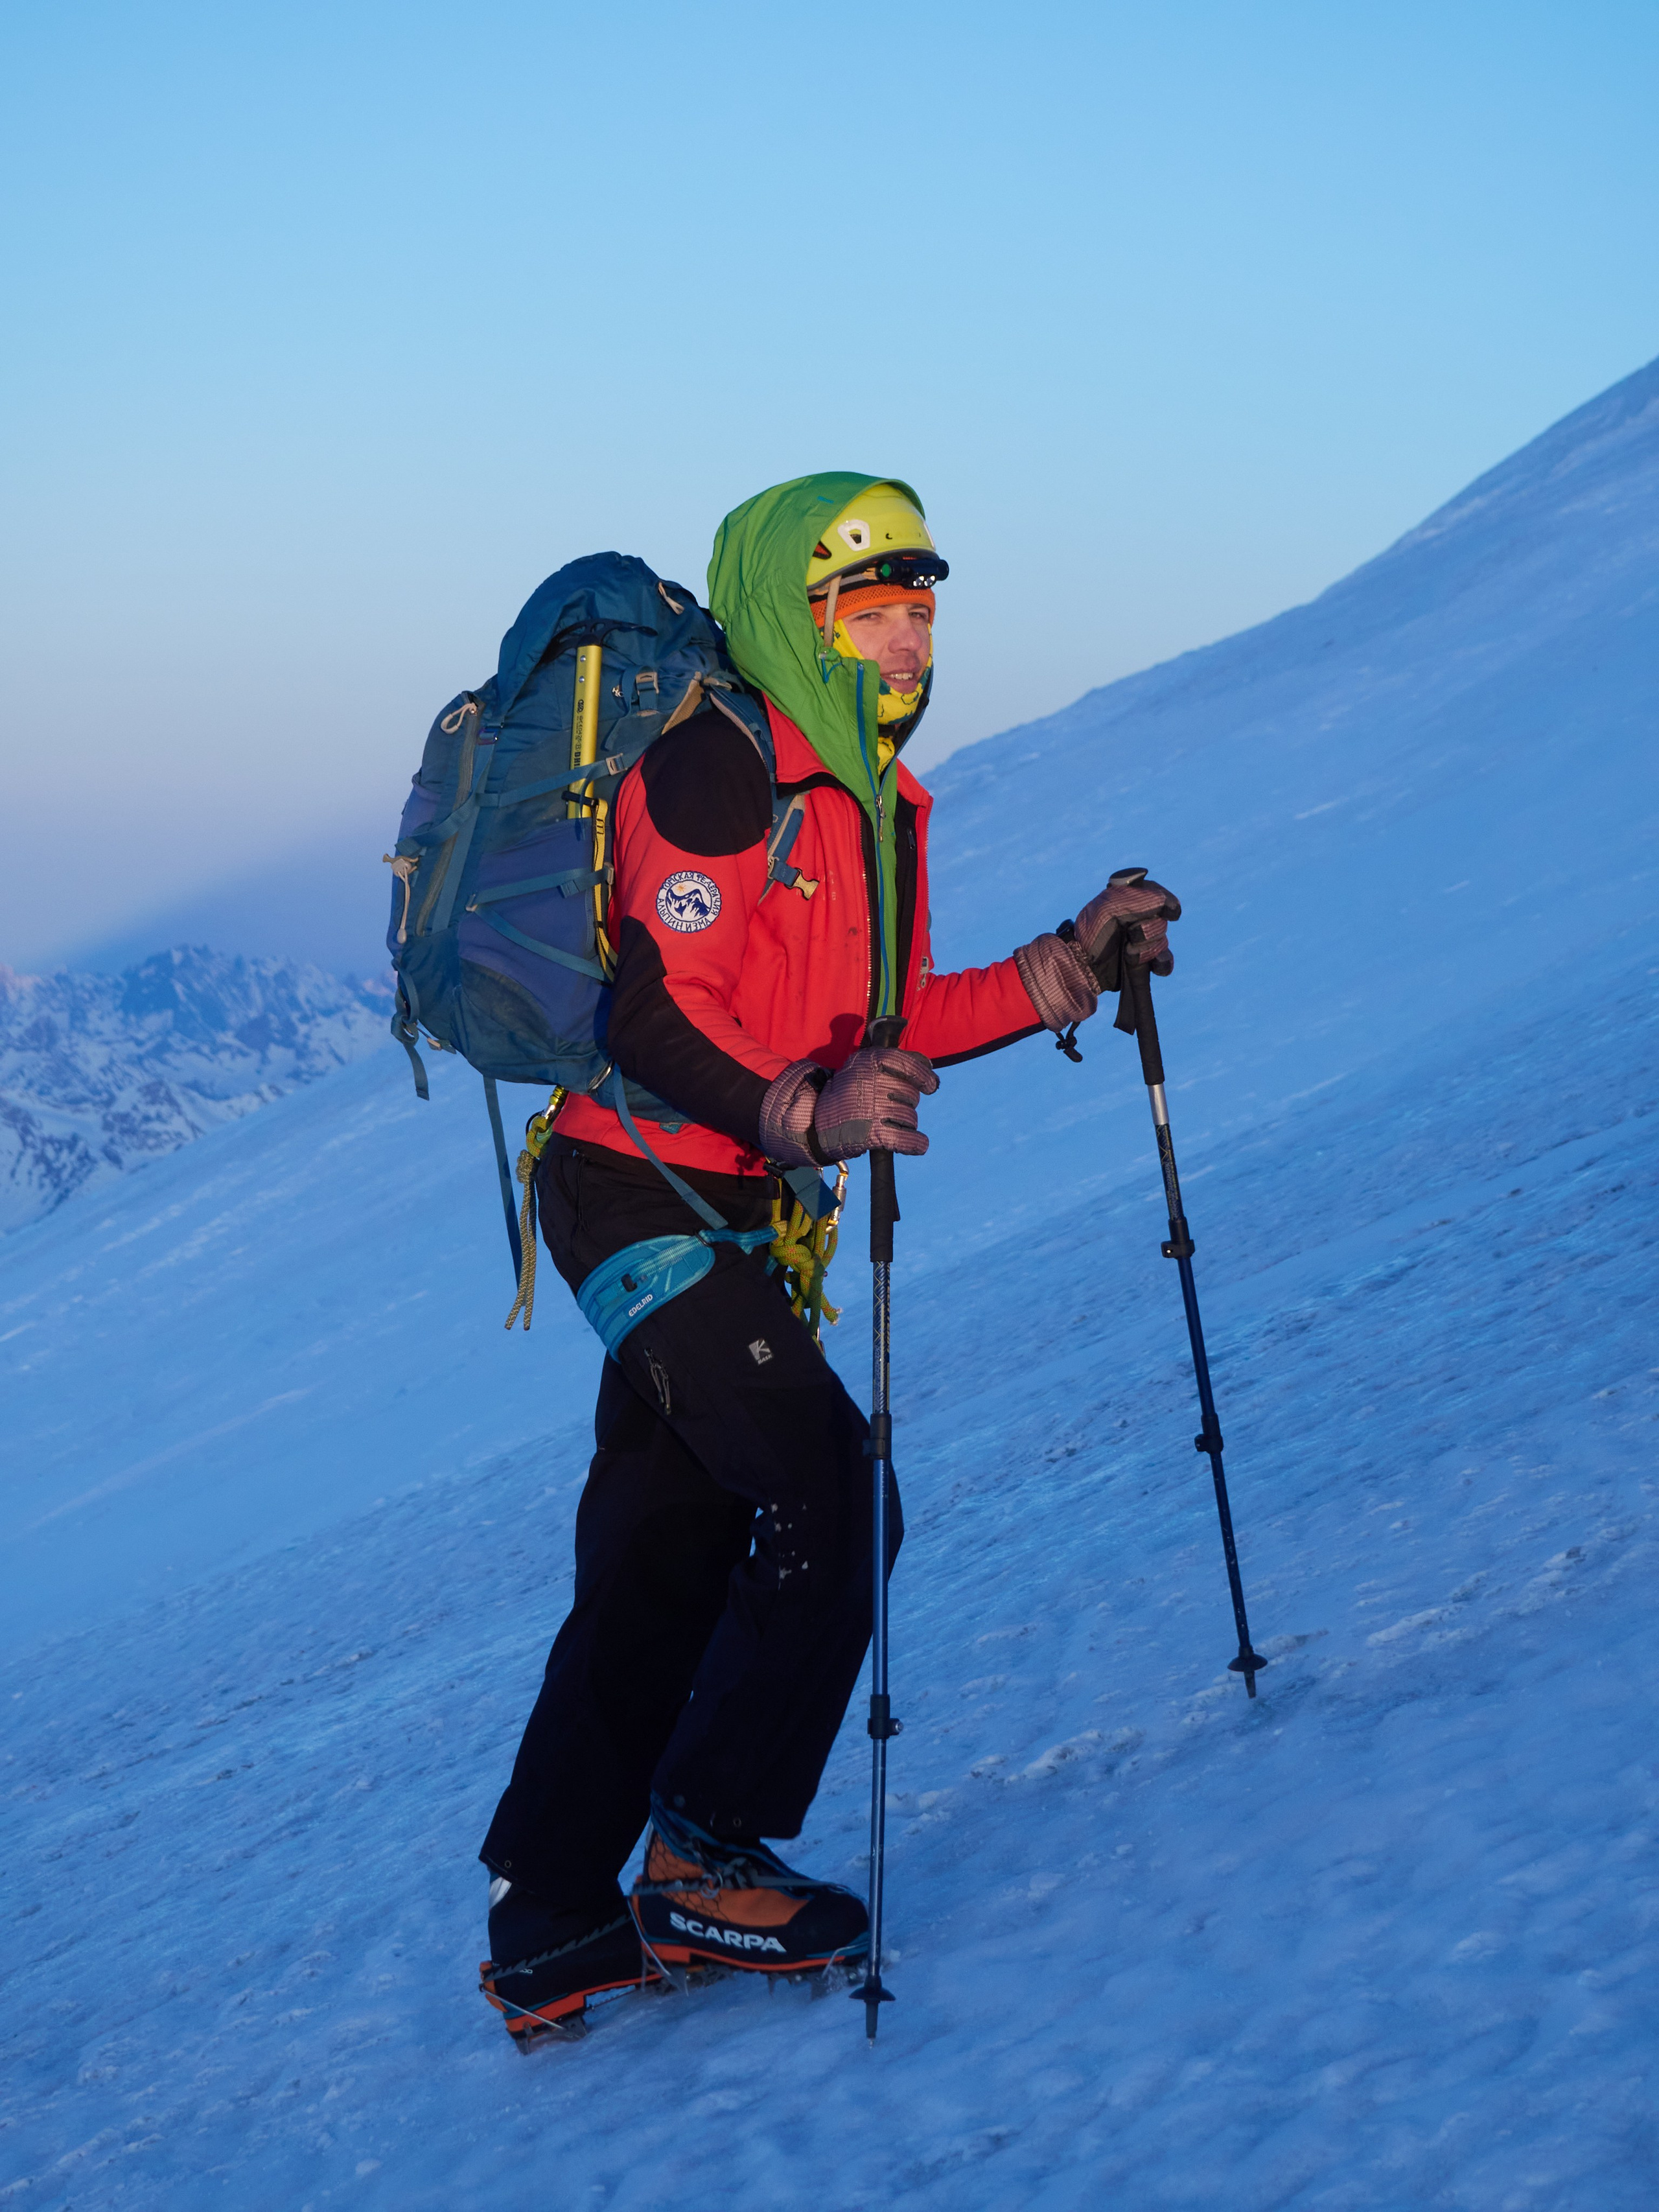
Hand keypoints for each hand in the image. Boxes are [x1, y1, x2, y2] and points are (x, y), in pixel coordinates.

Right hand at [759, 1046, 939, 1165]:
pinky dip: (916, 1144)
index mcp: (870, 1061)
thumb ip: (896, 1061)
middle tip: (887, 1105)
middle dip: (906, 1102)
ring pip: (909, 1117)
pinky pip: (906, 1139)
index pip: (908, 1064)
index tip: (930, 1085)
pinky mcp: (872, 1134)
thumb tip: (929, 1065)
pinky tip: (918, 1144)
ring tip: (885, 1121)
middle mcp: (872, 1083)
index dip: (923, 1076)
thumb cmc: (845, 1092)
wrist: (814, 1120)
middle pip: (911, 1094)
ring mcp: (873, 1108)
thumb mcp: (863, 1066)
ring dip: (905, 1122)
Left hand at [1072, 872, 1180, 985]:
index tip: (1170, 911)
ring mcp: (1142, 941)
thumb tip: (1168, 903)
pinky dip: (1163, 964)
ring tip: (1127, 953)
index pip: (1159, 895)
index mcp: (1130, 900)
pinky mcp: (1144, 961)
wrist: (1082, 965)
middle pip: (1161, 923)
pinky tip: (1155, 965)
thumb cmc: (1092, 932)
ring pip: (1162, 943)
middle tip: (1128, 935)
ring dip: (1146, 949)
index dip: (1167, 902)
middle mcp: (1139, 919)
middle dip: (1147, 931)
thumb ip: (1140, 899)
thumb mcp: (1110, 906)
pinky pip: (1165, 962)